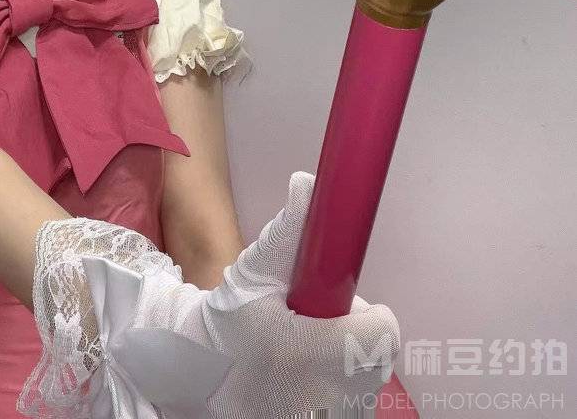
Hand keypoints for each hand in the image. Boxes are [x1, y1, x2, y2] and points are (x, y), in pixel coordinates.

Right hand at [109, 171, 400, 417]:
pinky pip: (350, 410)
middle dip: (352, 337)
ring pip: (366, 388)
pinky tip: (304, 385)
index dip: (365, 313)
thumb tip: (309, 181)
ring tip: (304, 356)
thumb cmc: (228, 319)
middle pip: (376, 360)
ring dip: (346, 369)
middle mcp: (320, 400)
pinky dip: (337, 395)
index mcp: (306, 351)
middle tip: (312, 326)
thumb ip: (289, 229)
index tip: (336, 305)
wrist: (193, 377)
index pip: (382, 332)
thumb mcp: (255, 270)